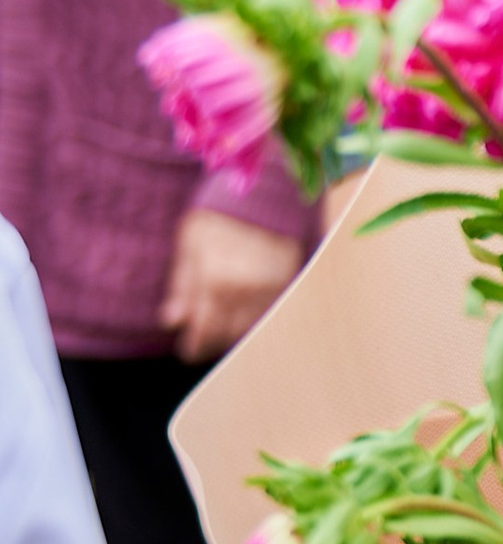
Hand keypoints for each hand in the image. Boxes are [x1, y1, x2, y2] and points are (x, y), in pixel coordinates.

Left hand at [157, 209, 303, 362]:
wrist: (264, 191)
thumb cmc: (218, 215)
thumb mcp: (190, 245)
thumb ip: (182, 286)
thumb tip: (172, 322)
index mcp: (217, 280)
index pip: (205, 328)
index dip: (195, 345)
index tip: (187, 353)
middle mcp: (248, 288)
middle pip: (230, 332)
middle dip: (215, 342)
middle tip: (203, 345)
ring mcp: (272, 286)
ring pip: (254, 326)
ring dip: (237, 333)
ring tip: (223, 332)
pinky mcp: (290, 280)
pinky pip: (272, 312)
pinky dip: (257, 319)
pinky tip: (245, 317)